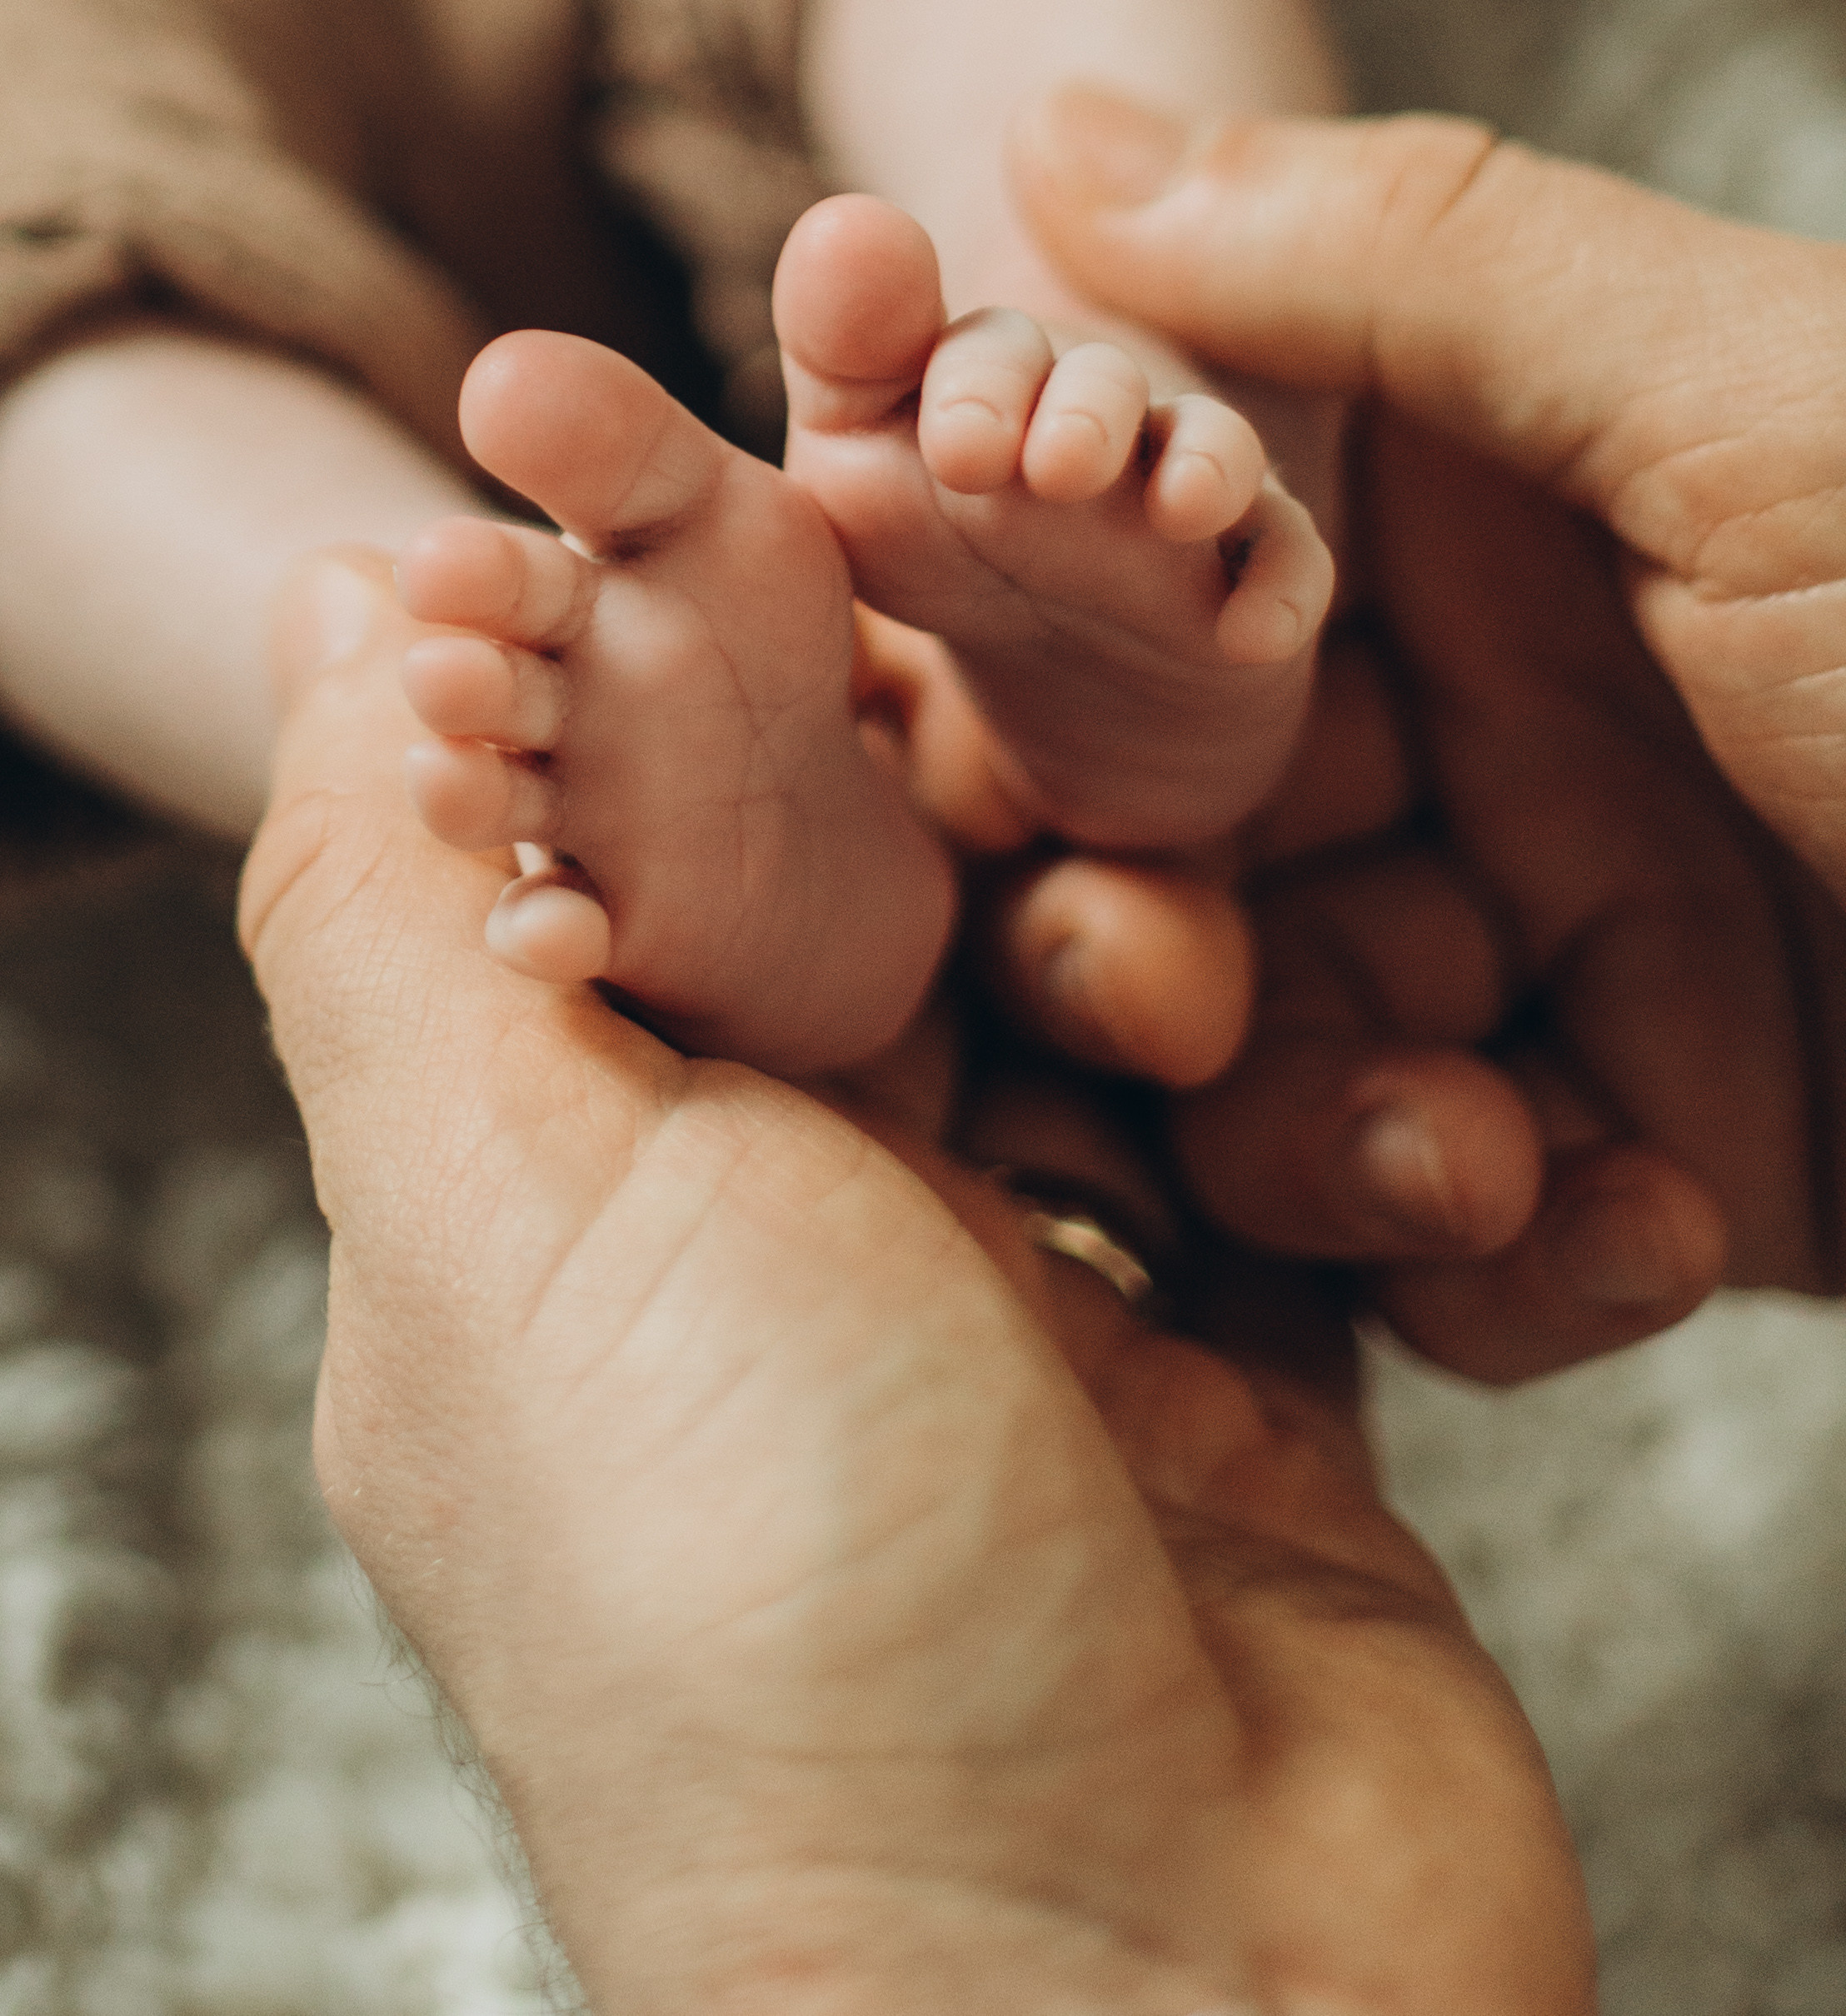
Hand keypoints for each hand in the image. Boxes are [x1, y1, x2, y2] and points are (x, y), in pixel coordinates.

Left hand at [240, 546, 1592, 2014]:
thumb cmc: (779, 1631)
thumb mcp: (509, 1211)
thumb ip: (394, 901)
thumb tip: (326, 610)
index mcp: (573, 1179)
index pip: (641, 826)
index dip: (739, 653)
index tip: (853, 511)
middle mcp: (778, 1244)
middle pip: (904, 898)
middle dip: (1006, 812)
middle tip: (1084, 759)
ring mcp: (1010, 1328)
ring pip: (1118, 1010)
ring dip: (1187, 979)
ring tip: (1190, 1015)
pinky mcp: (1222, 1405)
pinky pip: (1286, 1175)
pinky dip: (1346, 1136)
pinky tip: (1378, 1137)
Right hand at [1005, 87, 1845, 1377]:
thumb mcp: (1765, 406)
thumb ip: (1405, 266)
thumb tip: (1059, 124)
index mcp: (1486, 501)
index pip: (1146, 570)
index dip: (1010, 643)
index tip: (939, 724)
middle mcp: (1493, 713)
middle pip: (1165, 843)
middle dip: (1140, 936)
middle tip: (1170, 989)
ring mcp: (1562, 943)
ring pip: (1274, 1062)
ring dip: (1324, 1122)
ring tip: (1475, 1146)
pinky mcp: (1642, 1154)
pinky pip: (1452, 1239)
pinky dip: (1502, 1256)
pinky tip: (1620, 1223)